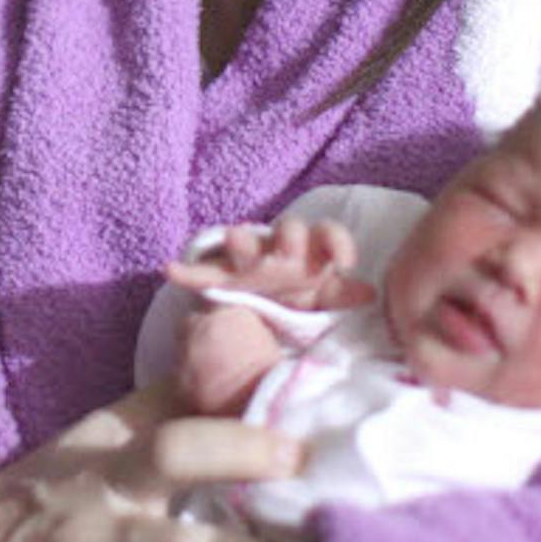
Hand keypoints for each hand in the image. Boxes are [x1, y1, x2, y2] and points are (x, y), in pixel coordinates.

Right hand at [166, 217, 372, 312]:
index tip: (345, 262)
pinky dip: (186, 271)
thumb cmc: (297, 295)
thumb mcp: (321, 297)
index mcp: (310, 253)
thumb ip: (340, 294)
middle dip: (290, 236)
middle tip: (291, 248)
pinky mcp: (221, 276)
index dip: (337, 243)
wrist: (259, 310)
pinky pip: (201, 271)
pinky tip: (170, 270)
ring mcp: (249, 260)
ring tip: (235, 239)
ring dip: (241, 239)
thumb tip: (370, 293)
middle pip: (288, 231)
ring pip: (246, 242)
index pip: (327, 236)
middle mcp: (280, 249)